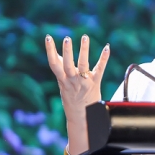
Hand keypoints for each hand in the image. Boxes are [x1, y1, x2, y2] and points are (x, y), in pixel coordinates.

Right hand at [45, 35, 109, 154]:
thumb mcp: (63, 84)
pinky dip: (104, 58)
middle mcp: (72, 80)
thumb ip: (61, 69)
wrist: (81, 117)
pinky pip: (100, 69)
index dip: (50, 50)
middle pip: (68, 64)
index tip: (48, 37)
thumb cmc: (72, 97)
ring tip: (84, 37)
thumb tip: (56, 53)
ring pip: (83, 65)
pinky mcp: (95, 83)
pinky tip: (106, 47)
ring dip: (84, 50)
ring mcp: (84, 82)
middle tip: (67, 38)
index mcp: (62, 80)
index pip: (53, 63)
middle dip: (67, 51)